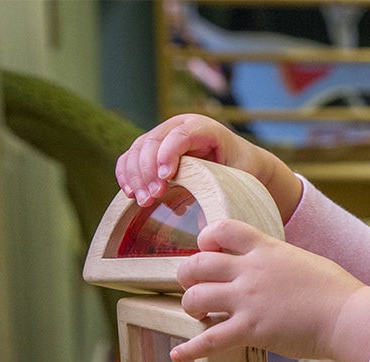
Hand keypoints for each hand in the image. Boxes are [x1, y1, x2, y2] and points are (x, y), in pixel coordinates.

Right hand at [114, 113, 302, 218]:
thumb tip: (204, 226)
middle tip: (152, 198)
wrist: (239, 162)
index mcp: (204, 127)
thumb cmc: (242, 170)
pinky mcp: (151, 149)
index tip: (165, 179)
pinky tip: (130, 194)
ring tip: (143, 201)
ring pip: (137, 149)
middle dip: (148, 170)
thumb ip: (222, 196)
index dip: (168, 154)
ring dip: (136, 176)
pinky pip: (130, 157)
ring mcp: (163, 135)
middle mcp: (179, 126)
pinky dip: (127, 174)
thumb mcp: (238, 179)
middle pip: (153, 141)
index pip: (180, 135)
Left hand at [171, 219, 369, 361]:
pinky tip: (178, 354)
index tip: (208, 251)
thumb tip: (272, 269)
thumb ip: (279, 261)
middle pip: (198, 264)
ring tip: (198, 315)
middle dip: (189, 276)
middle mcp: (251, 271)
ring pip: (196, 298)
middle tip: (194, 287)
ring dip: (190, 307)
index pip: (222, 230)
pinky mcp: (251, 330)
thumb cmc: (337, 291)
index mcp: (267, 249)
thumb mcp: (304, 261)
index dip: (206, 239)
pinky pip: (209, 340)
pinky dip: (190, 349)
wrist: (348, 316)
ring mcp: (248, 300)